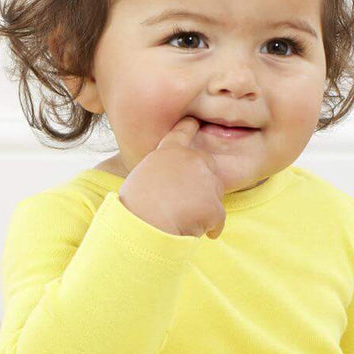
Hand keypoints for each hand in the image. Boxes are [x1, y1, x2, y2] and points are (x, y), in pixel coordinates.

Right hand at [117, 116, 226, 238]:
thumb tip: (174, 182)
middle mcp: (191, 158)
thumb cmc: (134, 207)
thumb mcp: (142, 176)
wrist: (142, 226)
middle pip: (209, 167)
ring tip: (179, 219)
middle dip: (203, 184)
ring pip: (215, 195)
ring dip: (204, 209)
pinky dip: (210, 228)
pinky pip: (219, 219)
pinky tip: (194, 231)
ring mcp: (205, 180)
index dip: (190, 126)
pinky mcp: (214, 204)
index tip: (194, 121)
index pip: (184, 130)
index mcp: (169, 151)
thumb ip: (163, 170)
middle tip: (183, 204)